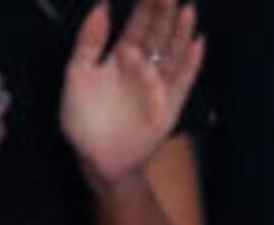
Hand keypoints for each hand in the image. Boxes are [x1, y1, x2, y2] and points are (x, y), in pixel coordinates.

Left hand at [59, 0, 198, 190]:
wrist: (95, 159)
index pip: (137, 25)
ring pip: (173, 53)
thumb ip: (89, 41)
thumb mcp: (76, 74)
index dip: (144, 6)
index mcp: (119, 57)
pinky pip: (183, 81)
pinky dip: (191, 64)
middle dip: (165, 12)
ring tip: (187, 11)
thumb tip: (101, 8)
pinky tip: (197, 45)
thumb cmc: (83, 121)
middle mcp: (141, 68)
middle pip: (159, 34)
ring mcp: (157, 86)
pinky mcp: (168, 106)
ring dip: (181, 32)